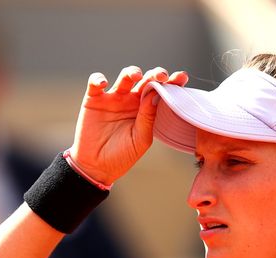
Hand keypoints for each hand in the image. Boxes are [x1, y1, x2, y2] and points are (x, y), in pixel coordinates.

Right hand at [68, 66, 187, 184]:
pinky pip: (95, 83)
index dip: (172, 82)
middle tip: (162, 76)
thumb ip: (148, 117)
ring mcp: (114, 98)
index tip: (182, 78)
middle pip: (146, 80)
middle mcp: (132, 100)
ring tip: (136, 76)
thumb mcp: (140, 139)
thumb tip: (155, 94)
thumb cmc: (122, 156)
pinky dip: (98, 79)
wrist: (97, 167)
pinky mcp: (93, 100)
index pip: (162, 92)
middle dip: (155, 74)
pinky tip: (104, 84)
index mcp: (147, 110)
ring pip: (125, 77)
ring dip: (131, 72)